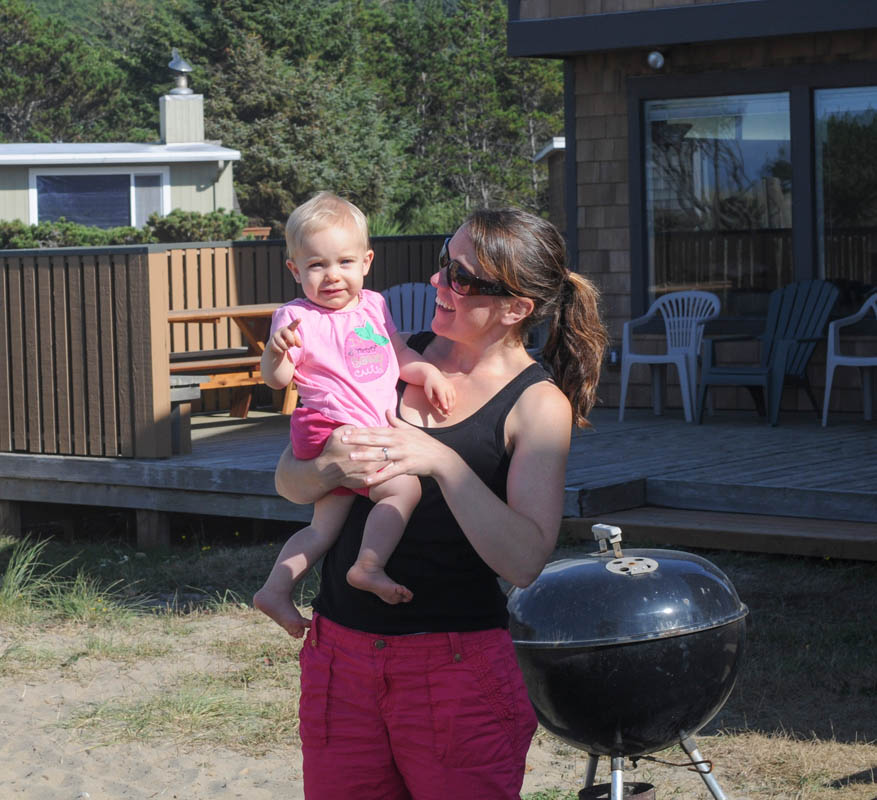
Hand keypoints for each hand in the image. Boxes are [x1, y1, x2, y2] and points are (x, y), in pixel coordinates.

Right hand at [268, 319, 300, 355]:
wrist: (277, 344)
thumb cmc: (288, 340)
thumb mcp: (294, 340)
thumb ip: (298, 342)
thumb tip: (299, 345)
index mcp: (289, 329)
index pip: (292, 325)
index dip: (296, 322)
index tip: (300, 319)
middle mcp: (281, 330)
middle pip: (286, 333)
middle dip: (291, 340)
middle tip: (292, 345)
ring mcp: (275, 335)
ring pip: (282, 343)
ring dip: (286, 347)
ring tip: (286, 348)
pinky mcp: (271, 341)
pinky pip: (277, 348)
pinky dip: (281, 351)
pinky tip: (281, 350)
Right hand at [315, 425, 391, 489]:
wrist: (324, 472)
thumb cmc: (331, 451)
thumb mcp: (337, 434)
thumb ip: (351, 428)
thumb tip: (360, 426)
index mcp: (364, 446)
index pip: (382, 440)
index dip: (386, 437)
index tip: (389, 435)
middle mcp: (369, 460)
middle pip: (387, 453)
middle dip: (390, 449)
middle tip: (394, 445)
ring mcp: (368, 473)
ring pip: (386, 465)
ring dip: (390, 460)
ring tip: (393, 455)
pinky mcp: (366, 482)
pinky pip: (380, 477)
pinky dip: (384, 472)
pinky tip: (386, 468)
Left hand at [340, 412, 458, 486]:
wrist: (441, 458)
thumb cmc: (424, 444)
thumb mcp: (411, 430)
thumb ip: (396, 421)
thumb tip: (386, 410)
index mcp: (397, 433)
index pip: (375, 430)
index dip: (359, 431)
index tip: (345, 431)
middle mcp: (398, 441)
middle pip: (374, 440)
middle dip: (357, 439)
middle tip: (342, 439)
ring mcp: (402, 454)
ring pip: (380, 455)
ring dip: (364, 456)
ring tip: (350, 457)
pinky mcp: (407, 466)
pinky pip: (390, 472)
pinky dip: (379, 476)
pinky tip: (367, 480)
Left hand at [423, 372, 455, 415]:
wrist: (433, 374)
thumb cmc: (429, 384)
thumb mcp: (427, 391)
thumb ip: (431, 399)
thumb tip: (437, 405)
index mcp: (439, 386)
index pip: (442, 396)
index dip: (444, 403)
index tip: (446, 409)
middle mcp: (446, 386)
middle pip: (449, 398)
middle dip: (450, 406)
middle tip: (448, 414)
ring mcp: (450, 386)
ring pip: (453, 397)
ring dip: (452, 405)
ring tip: (450, 413)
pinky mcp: (452, 387)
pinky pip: (454, 395)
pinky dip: (453, 402)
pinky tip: (451, 407)